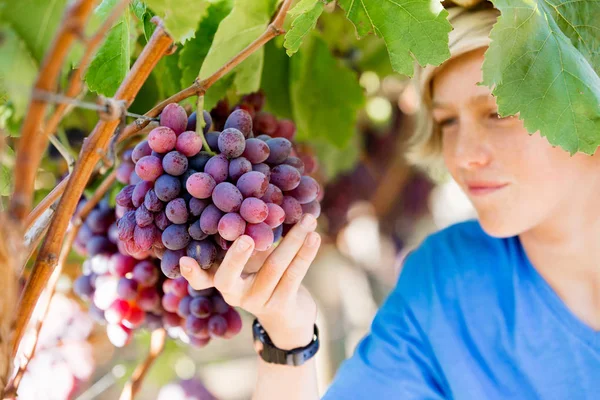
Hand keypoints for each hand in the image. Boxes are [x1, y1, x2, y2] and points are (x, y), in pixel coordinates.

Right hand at [180, 214, 320, 349]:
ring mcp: (258, 302)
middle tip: (245, 237)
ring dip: (293, 240)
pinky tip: (314, 236)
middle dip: (236, 257)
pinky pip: (294, 275)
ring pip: (274, 268)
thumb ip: (248, 239)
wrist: (288, 317)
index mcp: (223, 282)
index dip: (192, 272)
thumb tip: (255, 200)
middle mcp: (235, 295)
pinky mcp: (282, 305)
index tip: (184, 260)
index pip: (203, 279)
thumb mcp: (253, 261)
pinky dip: (305, 253)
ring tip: (308, 219)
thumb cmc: (265, 277)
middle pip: (230, 277)